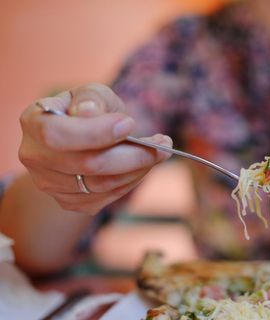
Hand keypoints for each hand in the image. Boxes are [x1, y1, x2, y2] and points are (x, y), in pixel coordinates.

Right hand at [19, 83, 171, 214]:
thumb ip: (93, 99)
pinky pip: (106, 198)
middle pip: (87, 165)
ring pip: (101, 185)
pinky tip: (143, 166)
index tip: (130, 124)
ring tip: (160, 152)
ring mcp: (50, 184)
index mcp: (34, 122)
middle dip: (132, 155)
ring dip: (138, 169)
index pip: (58, 135)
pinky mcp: (69, 202)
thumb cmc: (90, 110)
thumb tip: (89, 112)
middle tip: (163, 143)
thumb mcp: (93, 93)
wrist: (85, 137)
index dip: (96, 133)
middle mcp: (35, 156)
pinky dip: (131, 182)